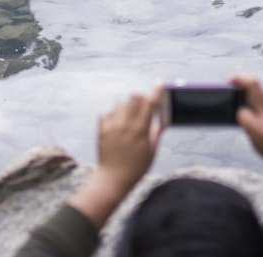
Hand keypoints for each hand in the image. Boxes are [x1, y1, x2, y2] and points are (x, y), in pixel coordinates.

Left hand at [68, 86, 162, 229]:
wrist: (112, 180)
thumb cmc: (135, 168)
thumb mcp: (151, 153)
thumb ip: (155, 134)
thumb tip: (160, 121)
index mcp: (140, 130)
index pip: (149, 103)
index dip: (156, 91)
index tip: (160, 82)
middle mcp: (125, 124)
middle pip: (134, 97)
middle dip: (142, 97)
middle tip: (144, 106)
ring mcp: (112, 125)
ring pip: (121, 102)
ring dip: (128, 105)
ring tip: (130, 118)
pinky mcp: (101, 128)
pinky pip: (106, 111)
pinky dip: (113, 113)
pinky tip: (117, 123)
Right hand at [232, 75, 262, 169]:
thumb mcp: (253, 131)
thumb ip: (243, 116)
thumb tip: (240, 109)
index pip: (252, 82)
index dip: (239, 78)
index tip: (228, 82)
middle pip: (253, 90)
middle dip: (241, 95)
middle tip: (232, 105)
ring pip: (257, 100)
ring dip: (248, 106)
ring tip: (244, 122)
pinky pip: (262, 108)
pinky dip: (254, 113)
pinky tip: (254, 127)